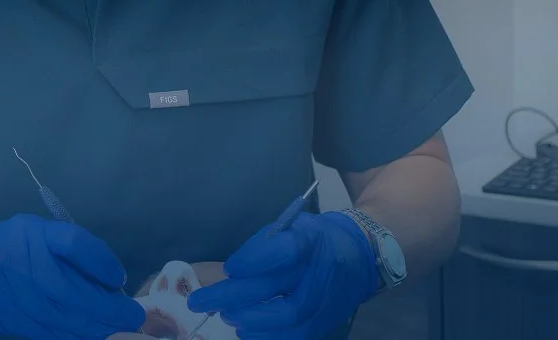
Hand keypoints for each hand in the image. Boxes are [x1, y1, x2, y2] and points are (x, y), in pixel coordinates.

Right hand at [0, 214, 145, 338]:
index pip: (73, 243)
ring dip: (94, 328)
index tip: (118, 280)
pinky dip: (72, 336)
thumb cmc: (10, 246)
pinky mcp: (4, 320)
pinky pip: (46, 332)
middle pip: (72, 292)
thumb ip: (73, 251)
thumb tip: (112, 279)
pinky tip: (88, 334)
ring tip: (116, 329)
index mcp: (32, 234)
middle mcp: (19, 263)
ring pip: (61, 319)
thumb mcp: (39, 233)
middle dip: (108, 310)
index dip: (101, 262)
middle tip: (132, 318)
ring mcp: (9, 295)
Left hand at [187, 212, 377, 339]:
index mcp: (310, 240)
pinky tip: (245, 331)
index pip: (285, 251)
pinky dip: (267, 336)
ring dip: (249, 320)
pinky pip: (296, 335)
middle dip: (232, 297)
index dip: (254, 260)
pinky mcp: (325, 322)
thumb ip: (262, 247)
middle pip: (277, 289)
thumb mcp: (290, 228)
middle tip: (199, 302)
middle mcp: (319, 272)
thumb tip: (233, 274)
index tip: (229, 269)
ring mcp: (325, 300)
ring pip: (287, 318)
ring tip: (226, 315)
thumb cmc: (313, 240)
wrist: (359, 257)